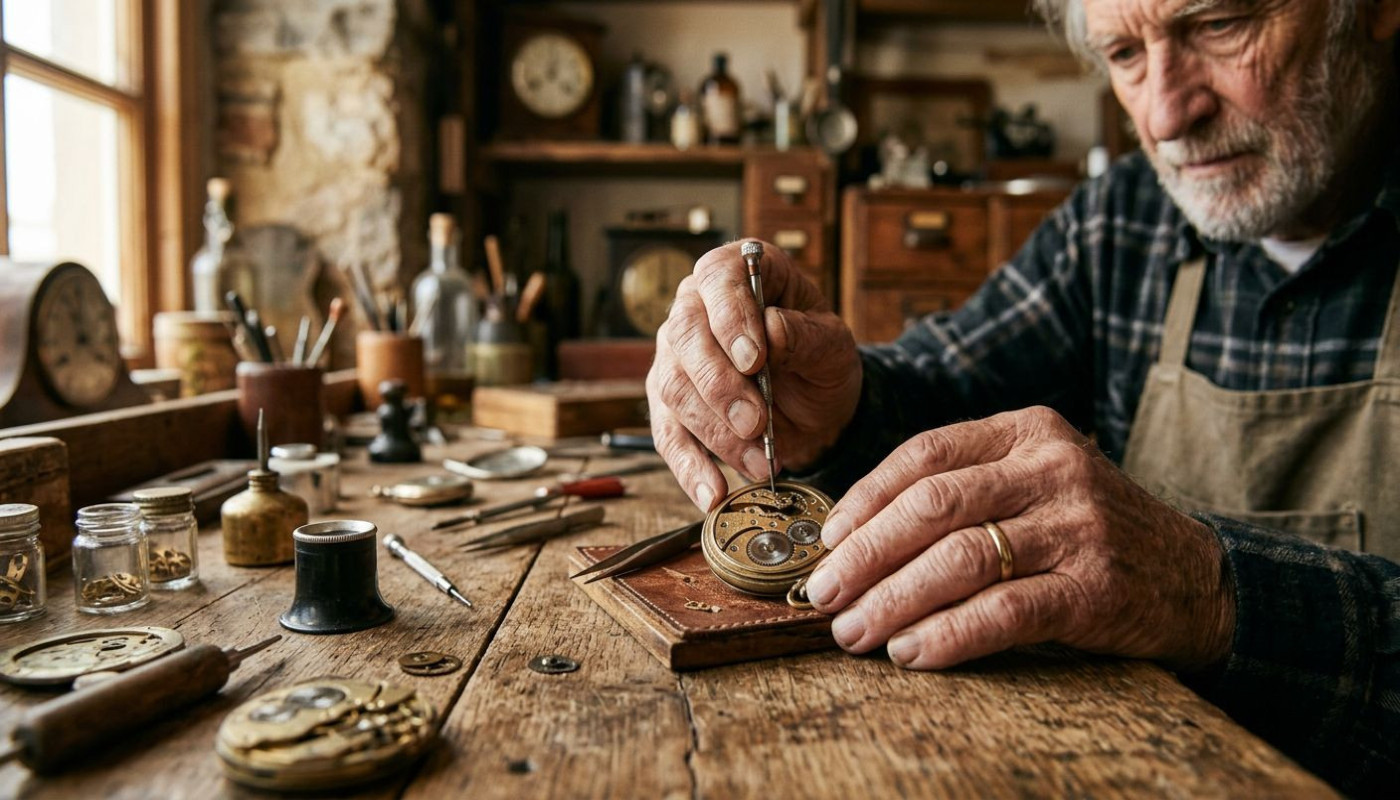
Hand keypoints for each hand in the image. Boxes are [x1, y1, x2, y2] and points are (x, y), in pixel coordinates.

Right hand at [647, 240, 861, 510]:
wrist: (817, 406)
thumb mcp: (832, 344)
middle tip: (756, 422)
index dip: (731, 317)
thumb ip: (804, 334)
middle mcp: (695, 307)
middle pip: (685, 338)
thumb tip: (770, 331)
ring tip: (760, 462)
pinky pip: (668, 436)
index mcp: (737, 272)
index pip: (718, 279)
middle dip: (721, 386)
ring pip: (675, 390)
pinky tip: (713, 493)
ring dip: (716, 432)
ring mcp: (676, 356)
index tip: (754, 358)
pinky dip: (690, 467)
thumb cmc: (821, 360)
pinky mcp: (670, 403)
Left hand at [804, 406, 1235, 670]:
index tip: (827, 540)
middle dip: (866, 554)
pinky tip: (911, 652)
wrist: (1194, 577)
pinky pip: (1003, 611)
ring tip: (854, 631)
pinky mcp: (1095, 587)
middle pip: (933, 505)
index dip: (865, 498)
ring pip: (960, 558)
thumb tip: (853, 537)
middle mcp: (1053, 467)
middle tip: (824, 593)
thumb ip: (963, 492)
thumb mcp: (1033, 483)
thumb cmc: (1087, 532)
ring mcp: (1078, 525)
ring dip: (894, 600)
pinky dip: (947, 635)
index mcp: (1027, 430)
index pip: (925, 454)